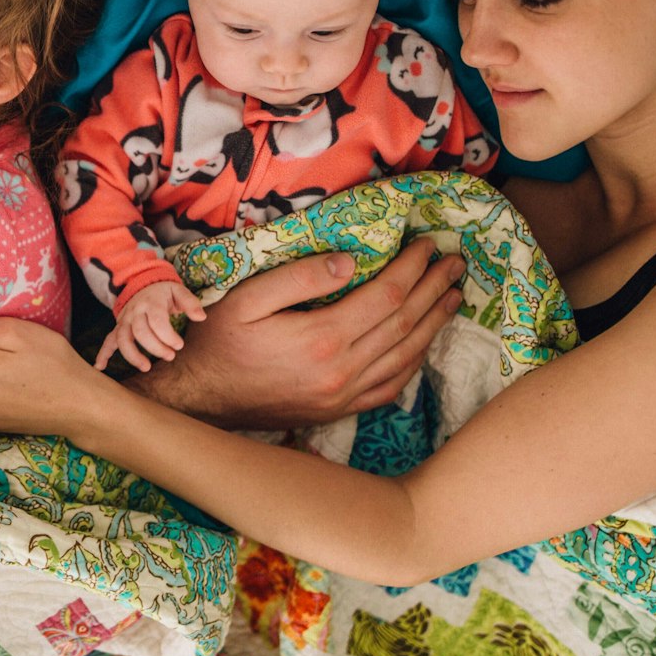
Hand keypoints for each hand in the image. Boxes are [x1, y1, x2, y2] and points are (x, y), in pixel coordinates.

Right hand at [97, 281, 207, 370]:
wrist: (143, 283)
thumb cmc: (164, 292)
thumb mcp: (179, 291)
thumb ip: (190, 303)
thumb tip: (201, 317)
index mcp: (151, 302)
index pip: (157, 321)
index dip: (168, 336)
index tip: (179, 345)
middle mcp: (135, 311)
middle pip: (140, 332)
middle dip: (155, 347)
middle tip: (170, 356)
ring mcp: (125, 320)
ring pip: (122, 338)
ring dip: (132, 355)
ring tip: (145, 368)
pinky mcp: (119, 327)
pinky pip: (108, 340)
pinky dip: (103, 353)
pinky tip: (100, 367)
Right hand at [132, 239, 463, 427]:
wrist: (199, 400)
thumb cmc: (218, 342)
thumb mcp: (248, 298)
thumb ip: (300, 277)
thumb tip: (350, 262)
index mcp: (323, 339)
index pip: (386, 295)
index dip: (413, 267)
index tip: (427, 244)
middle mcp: (342, 371)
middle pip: (404, 323)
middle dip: (434, 288)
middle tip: (456, 262)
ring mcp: (343, 396)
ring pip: (405, 356)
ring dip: (433, 323)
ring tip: (453, 296)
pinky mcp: (337, 411)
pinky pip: (390, 387)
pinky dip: (413, 362)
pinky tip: (423, 344)